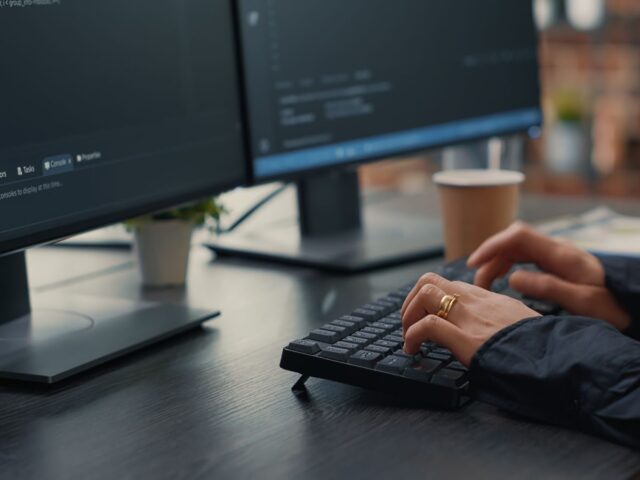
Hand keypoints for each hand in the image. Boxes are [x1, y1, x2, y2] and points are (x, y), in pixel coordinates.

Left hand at [400, 273, 537, 365]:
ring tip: (409, 339)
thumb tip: (490, 327)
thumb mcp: (523, 323)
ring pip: (425, 293)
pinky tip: (413, 350)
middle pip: (429, 280)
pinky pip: (428, 326)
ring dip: (408, 315)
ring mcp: (472, 318)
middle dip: (411, 300)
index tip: (425, 315)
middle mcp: (478, 302)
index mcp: (491, 299)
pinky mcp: (468, 340)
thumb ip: (502, 319)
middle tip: (409, 323)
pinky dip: (413, 336)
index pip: (450, 284)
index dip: (430, 297)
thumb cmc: (546, 346)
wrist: (562, 359)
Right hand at [467, 222, 629, 330]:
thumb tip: (511, 278)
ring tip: (486, 286)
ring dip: (497, 263)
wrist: (634, 306)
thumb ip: (547, 287)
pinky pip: (524, 257)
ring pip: (516, 248)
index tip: (474, 264)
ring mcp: (557, 255)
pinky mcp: (556, 263)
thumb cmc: (612, 308)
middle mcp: (557, 249)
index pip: (518, 236)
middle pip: (513, 241)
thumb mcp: (582, 302)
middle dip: (490, 257)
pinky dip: (507, 265)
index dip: (492, 246)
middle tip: (478, 284)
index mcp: (562, 254)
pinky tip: (502, 281)